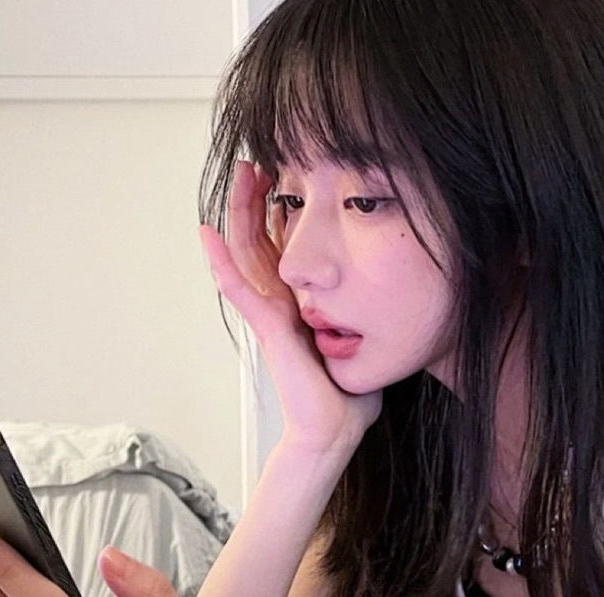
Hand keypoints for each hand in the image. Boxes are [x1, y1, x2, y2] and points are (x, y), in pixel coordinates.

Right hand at [199, 161, 380, 454]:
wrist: (337, 427)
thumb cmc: (347, 394)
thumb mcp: (361, 340)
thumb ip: (367, 316)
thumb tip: (393, 297)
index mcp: (299, 303)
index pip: (282, 247)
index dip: (279, 213)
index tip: (286, 177)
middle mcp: (280, 304)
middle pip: (260, 242)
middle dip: (256, 201)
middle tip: (257, 163)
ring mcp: (270, 316)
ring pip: (246, 256)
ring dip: (239, 216)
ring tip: (240, 176)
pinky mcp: (268, 330)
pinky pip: (239, 291)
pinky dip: (222, 264)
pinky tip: (209, 236)